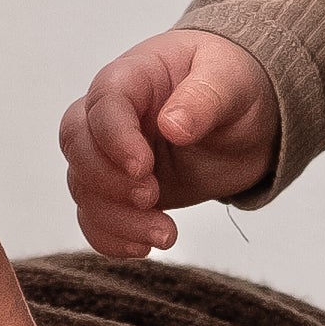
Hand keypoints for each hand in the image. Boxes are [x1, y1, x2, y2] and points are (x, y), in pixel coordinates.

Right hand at [58, 28, 280, 257]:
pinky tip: (143, 248)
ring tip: (165, 235)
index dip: (115, 139)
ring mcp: (114, 154)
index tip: (143, 168)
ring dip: (117, 218)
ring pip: (84, 186)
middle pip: (77, 144)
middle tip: (152, 197)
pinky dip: (111, 237)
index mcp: (134, 76)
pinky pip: (96, 215)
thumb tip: (173, 126)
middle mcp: (113, 114)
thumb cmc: (234, 82)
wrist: (247, 116)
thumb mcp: (232, 80)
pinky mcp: (123, 190)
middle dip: (107, 179)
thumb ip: (205, 98)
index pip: (104, 103)